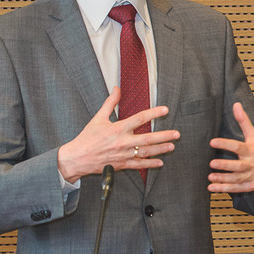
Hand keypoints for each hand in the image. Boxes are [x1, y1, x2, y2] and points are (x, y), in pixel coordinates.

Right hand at [56, 87, 177, 182]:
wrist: (77, 158)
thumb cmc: (87, 138)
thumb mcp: (98, 118)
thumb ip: (110, 103)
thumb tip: (117, 89)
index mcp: (117, 129)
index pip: (139, 118)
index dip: (153, 113)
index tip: (165, 110)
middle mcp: (122, 142)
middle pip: (147, 138)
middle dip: (164, 136)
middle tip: (176, 134)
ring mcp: (123, 155)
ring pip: (146, 152)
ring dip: (160, 149)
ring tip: (172, 146)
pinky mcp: (121, 165)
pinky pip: (139, 165)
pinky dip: (150, 164)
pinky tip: (160, 162)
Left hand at [208, 102, 253, 193]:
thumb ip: (243, 121)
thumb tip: (236, 104)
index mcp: (251, 150)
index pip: (237, 147)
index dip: (225, 144)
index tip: (212, 141)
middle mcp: (251, 164)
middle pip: (237, 166)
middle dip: (225, 165)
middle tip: (212, 163)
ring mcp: (250, 176)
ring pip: (235, 179)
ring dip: (222, 179)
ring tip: (210, 177)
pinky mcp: (249, 186)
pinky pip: (236, 188)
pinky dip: (224, 189)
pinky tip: (212, 188)